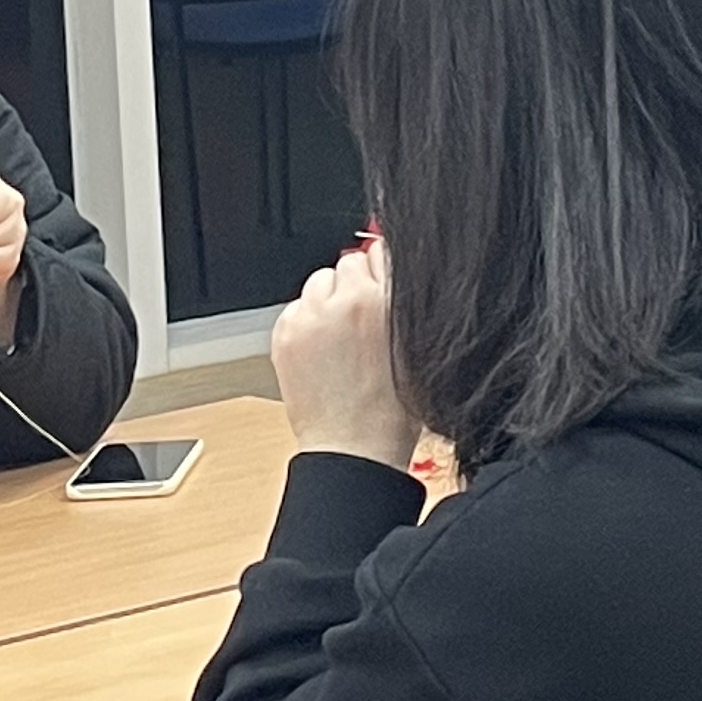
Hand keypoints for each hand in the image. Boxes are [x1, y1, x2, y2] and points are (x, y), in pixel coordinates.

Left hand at [271, 240, 414, 471]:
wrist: (354, 448)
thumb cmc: (392, 410)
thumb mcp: (416, 345)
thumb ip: (402, 299)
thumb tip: (388, 265)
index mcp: (385, 301)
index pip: (380, 252)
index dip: (381, 272)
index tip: (380, 284)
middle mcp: (345, 302)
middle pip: (347, 263)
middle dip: (354, 286)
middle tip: (361, 320)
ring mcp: (311, 317)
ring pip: (319, 282)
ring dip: (329, 300)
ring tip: (341, 338)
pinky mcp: (285, 334)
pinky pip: (296, 307)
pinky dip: (307, 321)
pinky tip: (322, 350)